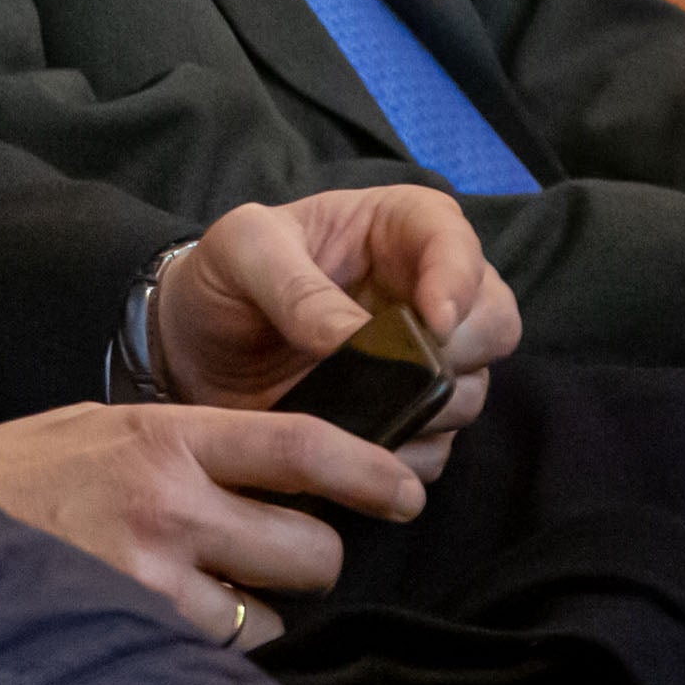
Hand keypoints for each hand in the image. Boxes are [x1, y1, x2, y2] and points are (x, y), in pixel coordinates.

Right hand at [0, 402, 428, 648]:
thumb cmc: (24, 472)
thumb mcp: (106, 428)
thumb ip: (191, 445)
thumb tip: (285, 470)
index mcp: (167, 436)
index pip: (301, 446)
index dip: (369, 470)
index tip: (407, 491)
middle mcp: (170, 504)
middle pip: (310, 548)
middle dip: (306, 557)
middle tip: (272, 554)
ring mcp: (152, 577)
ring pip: (271, 616)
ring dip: (252, 609)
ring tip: (195, 589)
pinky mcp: (134, 633)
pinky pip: (217, 653)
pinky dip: (209, 646)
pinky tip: (165, 620)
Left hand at [148, 187, 518, 480]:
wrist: (188, 345)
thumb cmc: (221, 276)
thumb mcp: (240, 252)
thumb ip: (295, 285)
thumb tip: (354, 338)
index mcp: (399, 229)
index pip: (458, 244)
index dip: (458, 283)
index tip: (435, 322)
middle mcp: (427, 294)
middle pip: (495, 324)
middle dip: (461, 353)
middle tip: (406, 375)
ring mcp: (422, 362)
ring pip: (470, 393)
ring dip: (425, 411)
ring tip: (355, 409)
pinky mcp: (404, 417)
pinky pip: (434, 448)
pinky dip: (401, 454)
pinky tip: (351, 447)